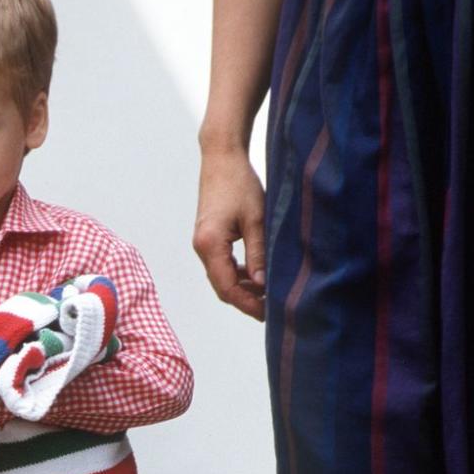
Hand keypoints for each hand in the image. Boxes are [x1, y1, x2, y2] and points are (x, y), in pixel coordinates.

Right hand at [193, 146, 266, 321]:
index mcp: (210, 245)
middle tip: (271, 309)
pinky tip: (256, 276)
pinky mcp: (208, 239)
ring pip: (222, 278)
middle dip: (245, 301)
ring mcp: (203, 244)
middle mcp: (202, 248)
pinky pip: (221, 266)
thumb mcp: (257, 220)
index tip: (268, 313)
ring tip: (267, 294)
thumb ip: (258, 254)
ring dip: (242, 289)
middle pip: (222, 287)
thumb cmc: (239, 183)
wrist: (221, 159)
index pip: (228, 287)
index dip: (248, 304)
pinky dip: (238, 275)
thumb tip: (263, 285)